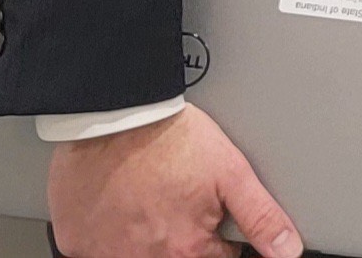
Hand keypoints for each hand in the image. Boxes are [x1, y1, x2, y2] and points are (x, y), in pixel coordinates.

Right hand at [46, 103, 302, 257]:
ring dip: (146, 237)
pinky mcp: (74, 242)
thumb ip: (261, 218)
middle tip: (176, 201)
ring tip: (149, 199)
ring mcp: (104, 254)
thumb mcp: (233, 174)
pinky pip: (94, 250)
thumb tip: (287, 251)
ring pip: (135, 255)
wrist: (117, 116)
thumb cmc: (171, 140)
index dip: (219, 239)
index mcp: (186, 250)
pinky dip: (107, 235)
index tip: (211, 219)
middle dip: (182, 238)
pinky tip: (117, 207)